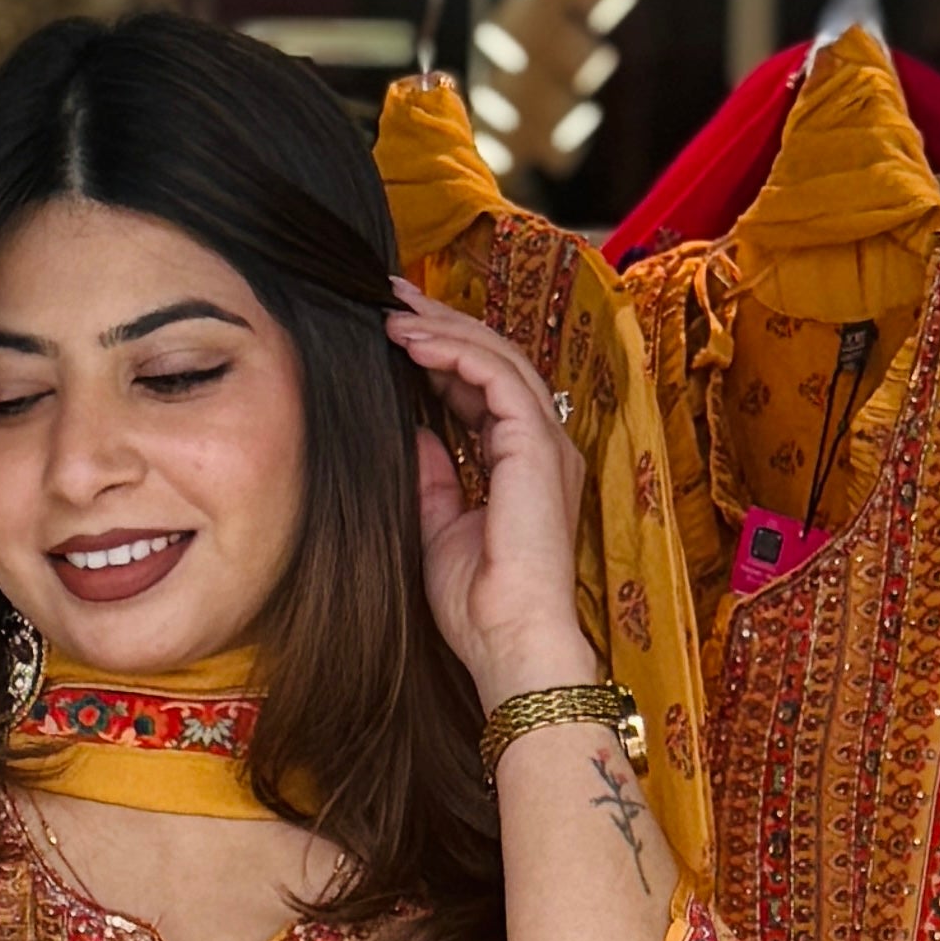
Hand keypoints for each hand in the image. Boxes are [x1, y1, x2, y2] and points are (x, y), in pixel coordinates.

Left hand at [389, 282, 595, 709]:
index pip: (485, 388)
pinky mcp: (535, 446)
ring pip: (497, 357)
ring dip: (442, 329)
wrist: (509, 642)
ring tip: (394, 313)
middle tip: (393, 298)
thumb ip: (433, 475)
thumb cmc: (479, 605)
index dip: (443, 354)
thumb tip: (414, 432)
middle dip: (442, 323)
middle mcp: (543, 446)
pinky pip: (495, 376)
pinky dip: (453, 352)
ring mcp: (546, 443)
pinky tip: (411, 342)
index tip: (397, 333)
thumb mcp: (439, 526)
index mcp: (525, 464)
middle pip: (495, 360)